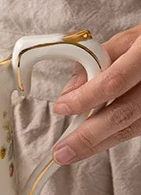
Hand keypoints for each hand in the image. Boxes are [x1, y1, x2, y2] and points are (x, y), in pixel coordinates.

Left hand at [53, 24, 140, 163]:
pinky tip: (93, 143)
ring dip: (96, 144)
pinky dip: (112, 137)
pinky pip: (137, 129)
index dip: (86, 98)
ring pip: (130, 128)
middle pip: (123, 113)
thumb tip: (69, 91)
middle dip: (87, 136)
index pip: (114, 80)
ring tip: (70, 154)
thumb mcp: (128, 40)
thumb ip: (96, 61)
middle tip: (61, 151)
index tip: (62, 107)